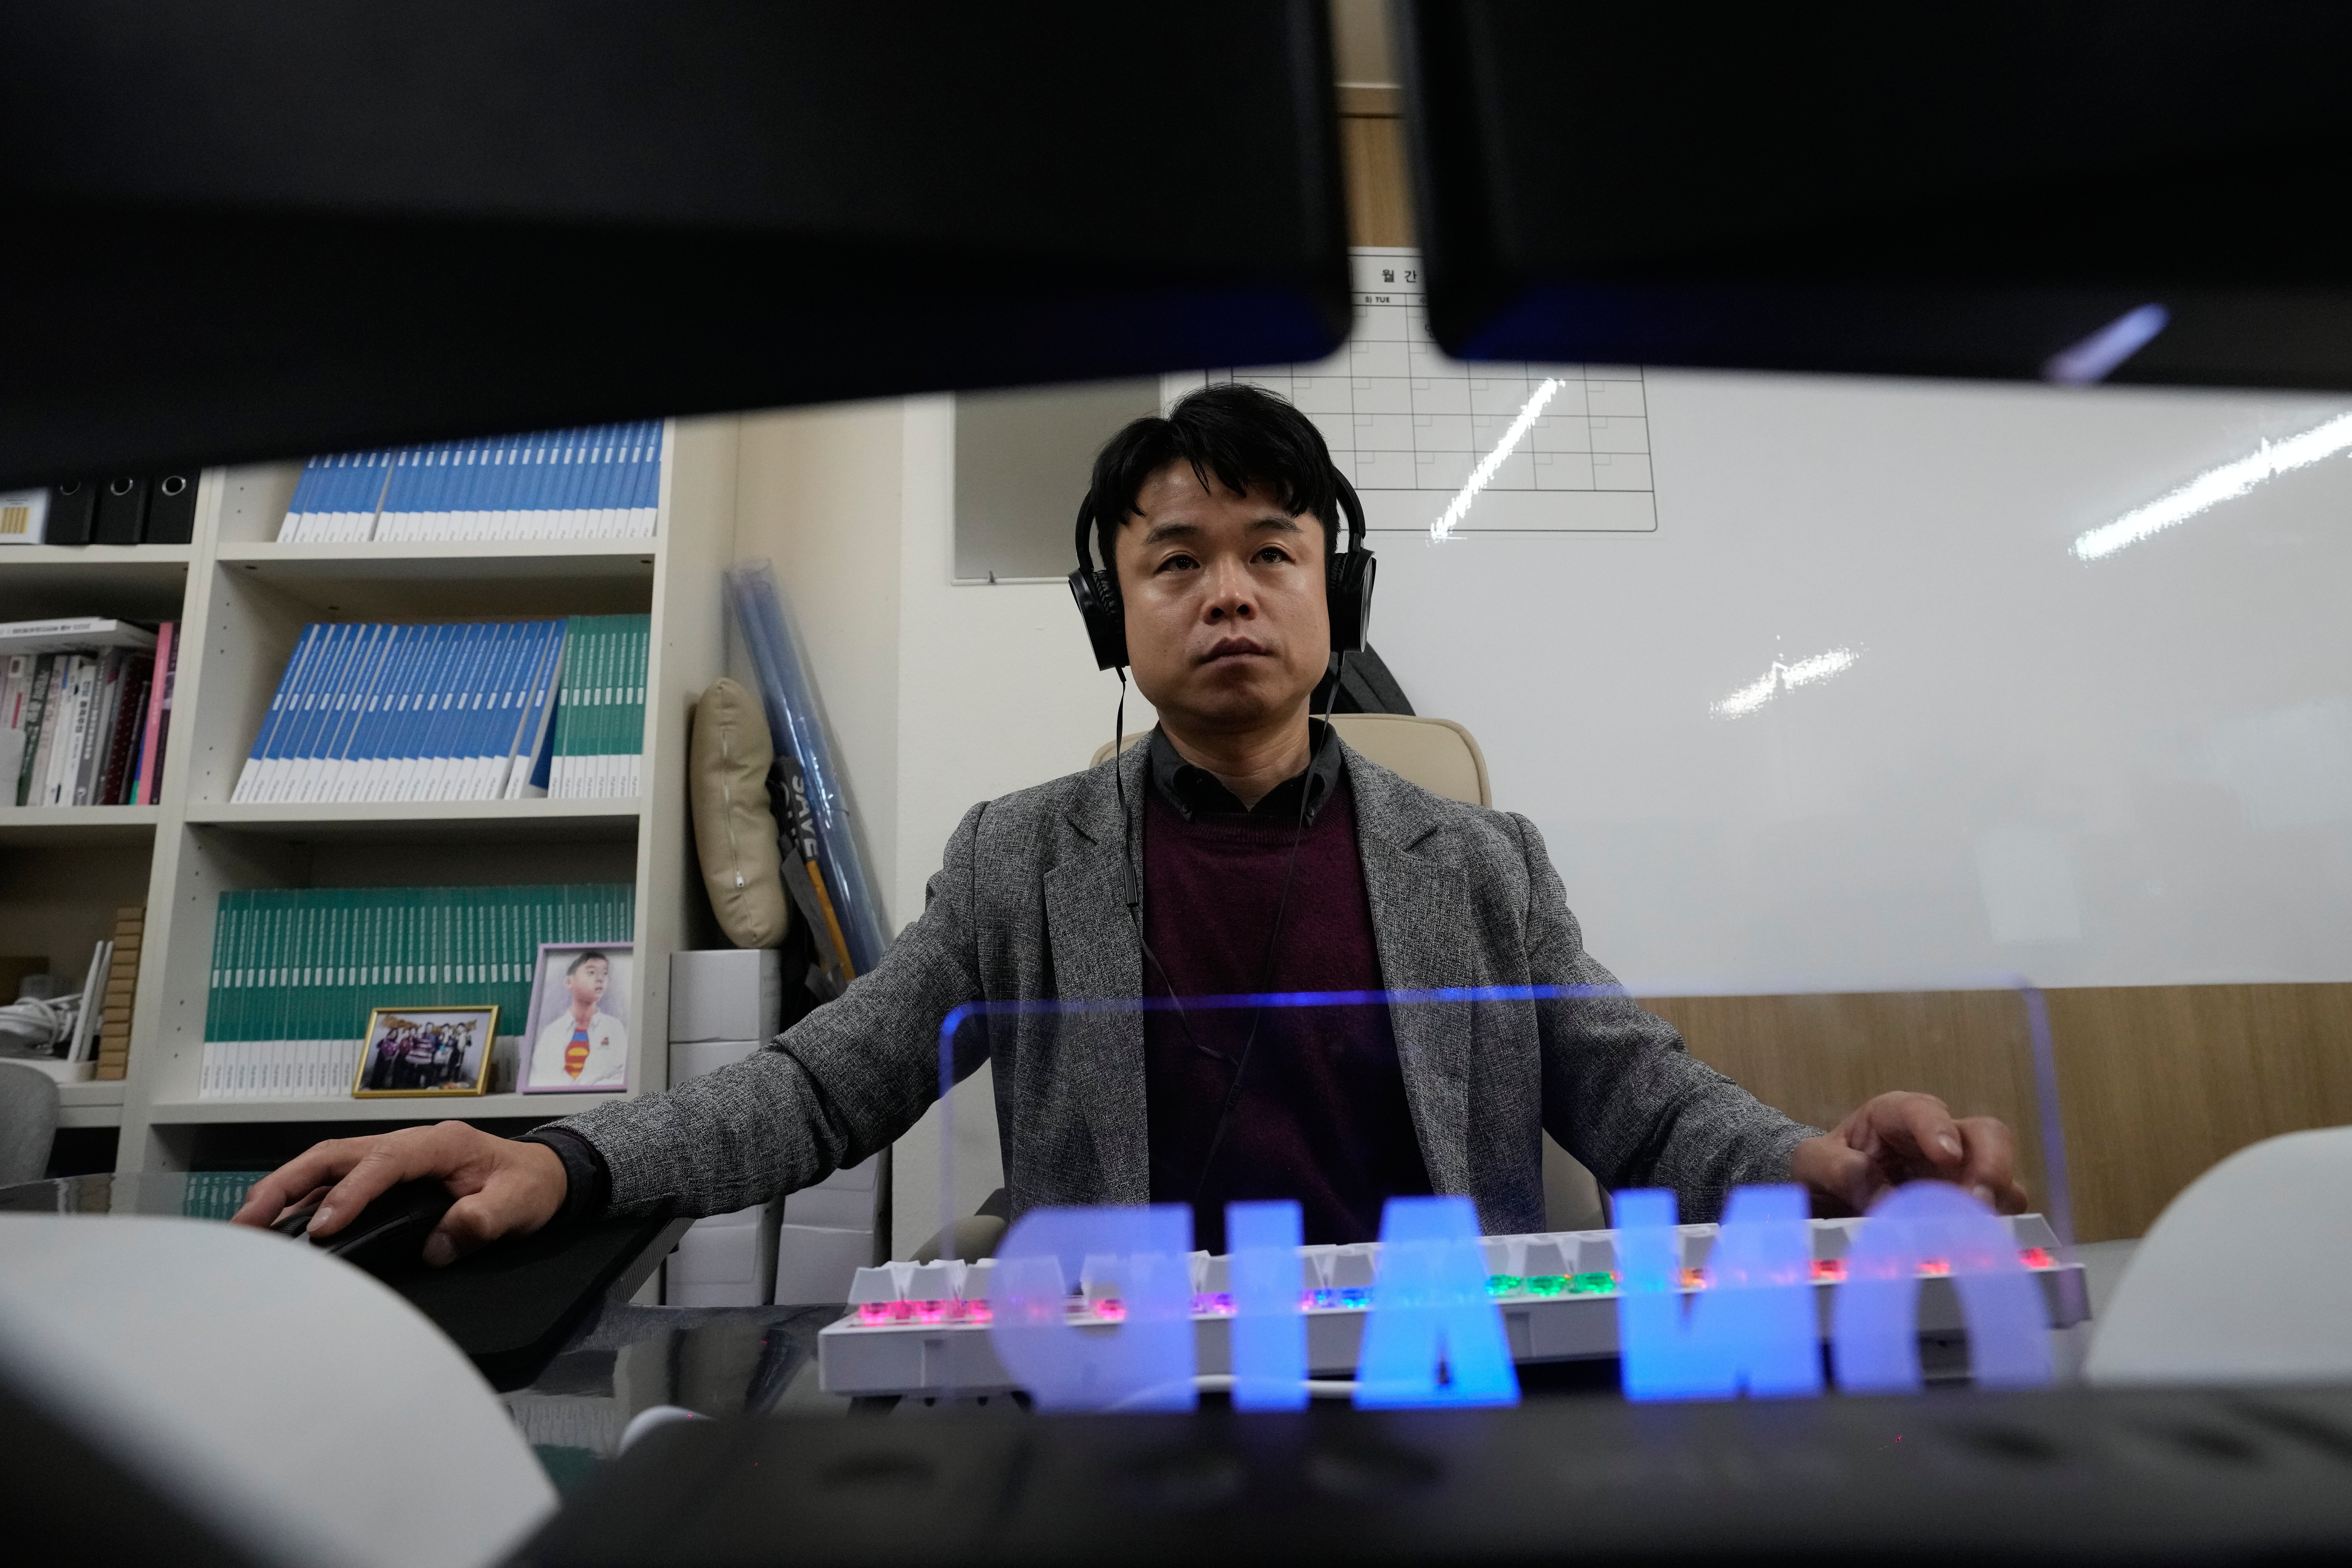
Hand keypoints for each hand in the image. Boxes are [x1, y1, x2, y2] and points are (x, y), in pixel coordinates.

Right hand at [230, 1121, 569, 1266]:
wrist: (545, 1174)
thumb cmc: (529, 1185)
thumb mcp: (518, 1204)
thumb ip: (480, 1223)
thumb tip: (436, 1247)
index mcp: (438, 1144)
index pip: (382, 1163)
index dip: (349, 1194)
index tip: (324, 1229)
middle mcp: (407, 1144)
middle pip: (334, 1155)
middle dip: (288, 1185)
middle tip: (249, 1222)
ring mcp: (393, 1158)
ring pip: (327, 1166)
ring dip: (286, 1192)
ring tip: (248, 1227)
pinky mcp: (386, 1177)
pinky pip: (336, 1184)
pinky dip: (304, 1202)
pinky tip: (280, 1228)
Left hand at [1789, 1091, 2027, 1216]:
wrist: (1824, 1196)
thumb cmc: (1823, 1170)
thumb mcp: (1812, 1163)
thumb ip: (1838, 1170)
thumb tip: (1882, 1197)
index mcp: (1894, 1116)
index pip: (1923, 1110)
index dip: (1938, 1129)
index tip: (1946, 1155)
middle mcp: (1938, 1140)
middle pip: (1987, 1135)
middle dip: (1991, 1165)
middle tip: (1979, 1202)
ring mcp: (1959, 1175)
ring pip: (2003, 1180)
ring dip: (1996, 1206)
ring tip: (1979, 1234)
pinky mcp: (1967, 1208)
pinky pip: (1997, 1217)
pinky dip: (1992, 1233)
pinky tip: (1976, 1251)